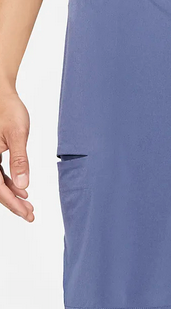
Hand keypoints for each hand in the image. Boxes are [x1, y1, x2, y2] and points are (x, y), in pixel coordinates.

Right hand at [0, 90, 33, 220]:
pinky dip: (9, 183)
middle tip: (30, 215)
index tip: (26, 213)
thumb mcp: (17, 134)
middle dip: (13, 203)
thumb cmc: (9, 109)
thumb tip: (23, 185)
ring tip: (28, 206)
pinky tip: (22, 190)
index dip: (12, 203)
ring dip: (12, 195)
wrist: (2, 94)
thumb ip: (20, 160)